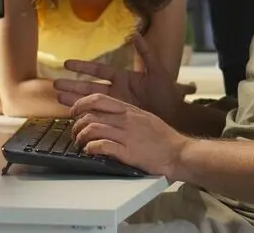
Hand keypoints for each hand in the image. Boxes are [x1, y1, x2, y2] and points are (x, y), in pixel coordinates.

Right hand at [53, 32, 182, 121]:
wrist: (175, 116)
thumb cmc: (168, 94)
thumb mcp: (157, 71)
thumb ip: (145, 52)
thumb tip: (135, 33)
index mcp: (122, 78)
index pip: (98, 70)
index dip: (82, 67)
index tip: (66, 63)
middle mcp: (115, 91)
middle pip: (88, 87)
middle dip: (72, 85)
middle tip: (54, 84)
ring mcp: (115, 105)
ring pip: (89, 101)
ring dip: (73, 99)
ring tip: (57, 97)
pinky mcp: (116, 118)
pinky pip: (98, 115)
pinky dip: (85, 115)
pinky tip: (72, 115)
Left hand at [70, 93, 187, 177]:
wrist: (180, 153)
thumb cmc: (164, 138)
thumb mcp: (145, 117)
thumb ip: (127, 114)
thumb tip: (109, 115)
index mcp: (129, 109)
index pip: (98, 99)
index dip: (80, 103)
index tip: (73, 111)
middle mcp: (126, 120)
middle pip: (91, 114)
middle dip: (77, 123)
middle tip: (74, 132)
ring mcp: (127, 135)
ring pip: (93, 129)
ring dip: (81, 137)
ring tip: (80, 144)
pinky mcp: (128, 152)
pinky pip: (102, 146)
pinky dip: (91, 148)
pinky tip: (89, 151)